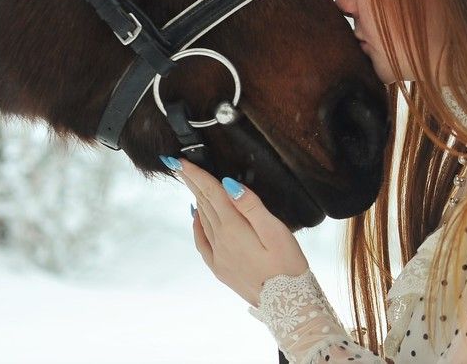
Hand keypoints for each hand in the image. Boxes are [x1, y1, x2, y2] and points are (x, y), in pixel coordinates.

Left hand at [162, 155, 309, 307]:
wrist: (287, 306)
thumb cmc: (287, 266)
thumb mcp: (276, 231)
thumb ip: (252, 206)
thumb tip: (228, 185)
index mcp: (234, 229)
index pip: (212, 194)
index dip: (196, 175)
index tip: (180, 161)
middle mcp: (221, 242)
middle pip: (204, 205)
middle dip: (192, 183)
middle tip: (179, 166)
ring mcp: (219, 257)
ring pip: (202, 220)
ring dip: (195, 200)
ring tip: (189, 183)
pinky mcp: (221, 269)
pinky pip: (203, 242)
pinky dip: (197, 226)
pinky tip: (197, 218)